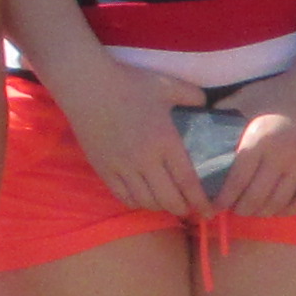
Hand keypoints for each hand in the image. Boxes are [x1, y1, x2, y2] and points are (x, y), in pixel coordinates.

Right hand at [59, 53, 212, 216]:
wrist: (87, 86)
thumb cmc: (129, 83)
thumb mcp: (167, 85)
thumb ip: (192, 95)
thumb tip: (207, 104)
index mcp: (165, 141)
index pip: (187, 181)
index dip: (200, 201)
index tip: (209, 211)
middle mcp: (145, 160)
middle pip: (168, 199)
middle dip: (182, 209)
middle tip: (190, 209)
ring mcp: (122, 167)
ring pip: (146, 201)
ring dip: (160, 207)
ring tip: (167, 203)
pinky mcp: (103, 169)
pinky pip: (123, 196)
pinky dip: (137, 202)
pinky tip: (143, 198)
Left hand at [210, 69, 295, 218]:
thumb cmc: (281, 90)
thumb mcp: (248, 96)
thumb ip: (224, 111)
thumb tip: (201, 123)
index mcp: (259, 140)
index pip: (237, 181)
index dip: (224, 199)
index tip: (216, 205)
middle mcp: (281, 156)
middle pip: (256, 197)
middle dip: (241, 209)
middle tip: (234, 209)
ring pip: (279, 202)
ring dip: (263, 211)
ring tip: (254, 210)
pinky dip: (290, 209)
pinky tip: (279, 208)